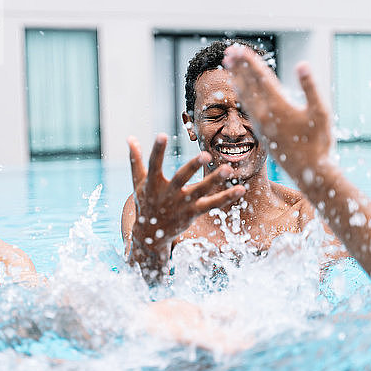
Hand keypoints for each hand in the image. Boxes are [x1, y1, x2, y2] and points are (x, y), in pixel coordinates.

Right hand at [128, 134, 244, 281]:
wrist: (150, 235)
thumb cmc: (145, 203)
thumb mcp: (138, 182)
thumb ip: (136, 159)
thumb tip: (130, 137)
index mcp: (152, 184)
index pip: (154, 165)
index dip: (157, 151)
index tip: (162, 135)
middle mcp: (167, 194)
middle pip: (181, 178)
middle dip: (192, 167)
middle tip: (205, 155)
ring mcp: (181, 204)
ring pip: (200, 191)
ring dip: (214, 180)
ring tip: (227, 169)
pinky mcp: (193, 213)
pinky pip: (212, 204)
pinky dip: (226, 197)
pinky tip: (240, 189)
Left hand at [223, 45, 333, 182]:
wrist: (308, 172)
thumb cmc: (319, 143)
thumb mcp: (320, 113)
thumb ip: (310, 87)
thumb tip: (301, 64)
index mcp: (278, 106)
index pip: (260, 78)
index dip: (249, 62)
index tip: (239, 49)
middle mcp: (265, 114)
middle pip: (248, 85)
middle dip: (238, 67)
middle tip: (228, 51)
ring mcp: (261, 124)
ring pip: (245, 96)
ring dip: (237, 79)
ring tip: (229, 65)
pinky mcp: (261, 132)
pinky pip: (247, 108)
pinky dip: (242, 95)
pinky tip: (239, 89)